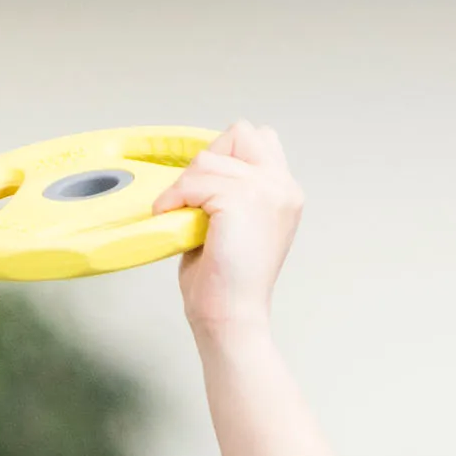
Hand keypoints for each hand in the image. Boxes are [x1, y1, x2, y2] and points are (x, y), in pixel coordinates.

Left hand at [154, 121, 302, 340]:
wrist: (232, 321)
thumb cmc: (226, 287)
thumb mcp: (235, 227)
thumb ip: (229, 194)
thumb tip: (198, 173)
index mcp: (284, 193)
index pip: (258, 139)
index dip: (225, 157)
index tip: (203, 191)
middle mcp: (282, 187)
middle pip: (239, 133)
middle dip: (207, 161)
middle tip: (189, 199)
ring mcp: (266, 191)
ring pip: (209, 158)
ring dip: (184, 185)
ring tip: (177, 215)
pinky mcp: (242, 200)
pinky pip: (195, 180)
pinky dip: (176, 197)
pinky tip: (170, 218)